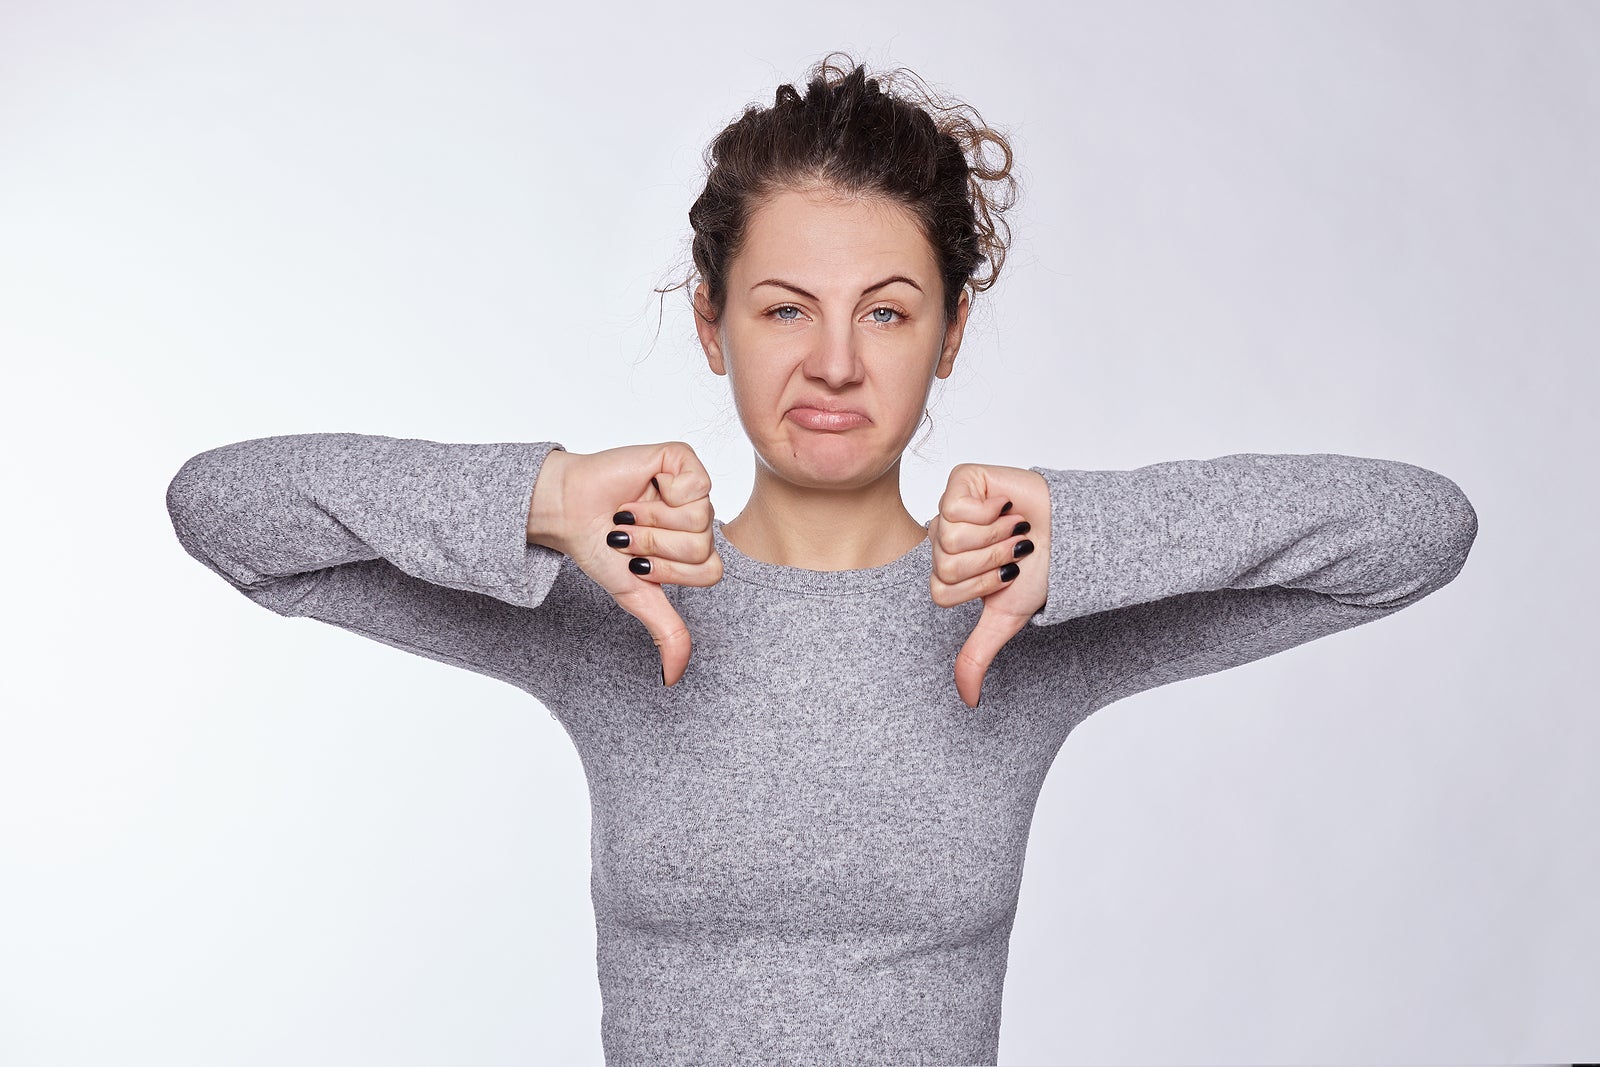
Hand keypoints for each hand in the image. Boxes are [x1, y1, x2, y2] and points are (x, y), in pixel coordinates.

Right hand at [527, 442, 721, 685]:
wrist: (566, 511)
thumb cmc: (598, 547)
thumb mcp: (635, 595)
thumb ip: (665, 631)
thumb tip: (674, 678)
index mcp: (695, 548)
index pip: (710, 572)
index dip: (668, 572)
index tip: (637, 563)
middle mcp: (699, 518)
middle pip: (703, 546)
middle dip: (654, 547)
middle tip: (628, 534)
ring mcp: (693, 487)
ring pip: (699, 519)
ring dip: (651, 522)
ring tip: (629, 512)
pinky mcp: (682, 458)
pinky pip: (696, 484)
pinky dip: (660, 494)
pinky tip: (642, 488)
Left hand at [929, 463, 1050, 707]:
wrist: (1075, 534)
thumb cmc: (1042, 570)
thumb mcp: (1005, 617)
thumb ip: (977, 655)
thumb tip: (967, 701)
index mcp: (948, 567)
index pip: (941, 590)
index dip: (980, 586)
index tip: (1008, 575)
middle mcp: (944, 537)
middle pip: (944, 564)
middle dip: (991, 562)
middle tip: (1014, 548)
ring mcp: (950, 506)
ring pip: (949, 538)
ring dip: (995, 537)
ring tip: (1014, 528)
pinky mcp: (962, 479)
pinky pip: (956, 507)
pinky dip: (991, 512)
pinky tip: (1006, 506)